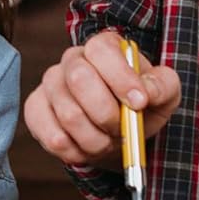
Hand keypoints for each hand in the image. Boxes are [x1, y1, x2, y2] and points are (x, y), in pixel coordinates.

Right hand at [24, 29, 181, 168]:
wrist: (117, 130)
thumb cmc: (139, 106)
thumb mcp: (163, 94)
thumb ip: (162, 86)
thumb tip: (145, 92)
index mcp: (103, 47)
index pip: (101, 50)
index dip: (121, 78)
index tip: (139, 103)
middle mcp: (72, 59)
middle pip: (79, 80)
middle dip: (107, 114)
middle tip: (122, 129)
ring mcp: (50, 83)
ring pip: (68, 115)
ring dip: (96, 139)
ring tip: (107, 141)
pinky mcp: (35, 109)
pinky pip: (52, 136)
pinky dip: (76, 152)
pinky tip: (86, 148)